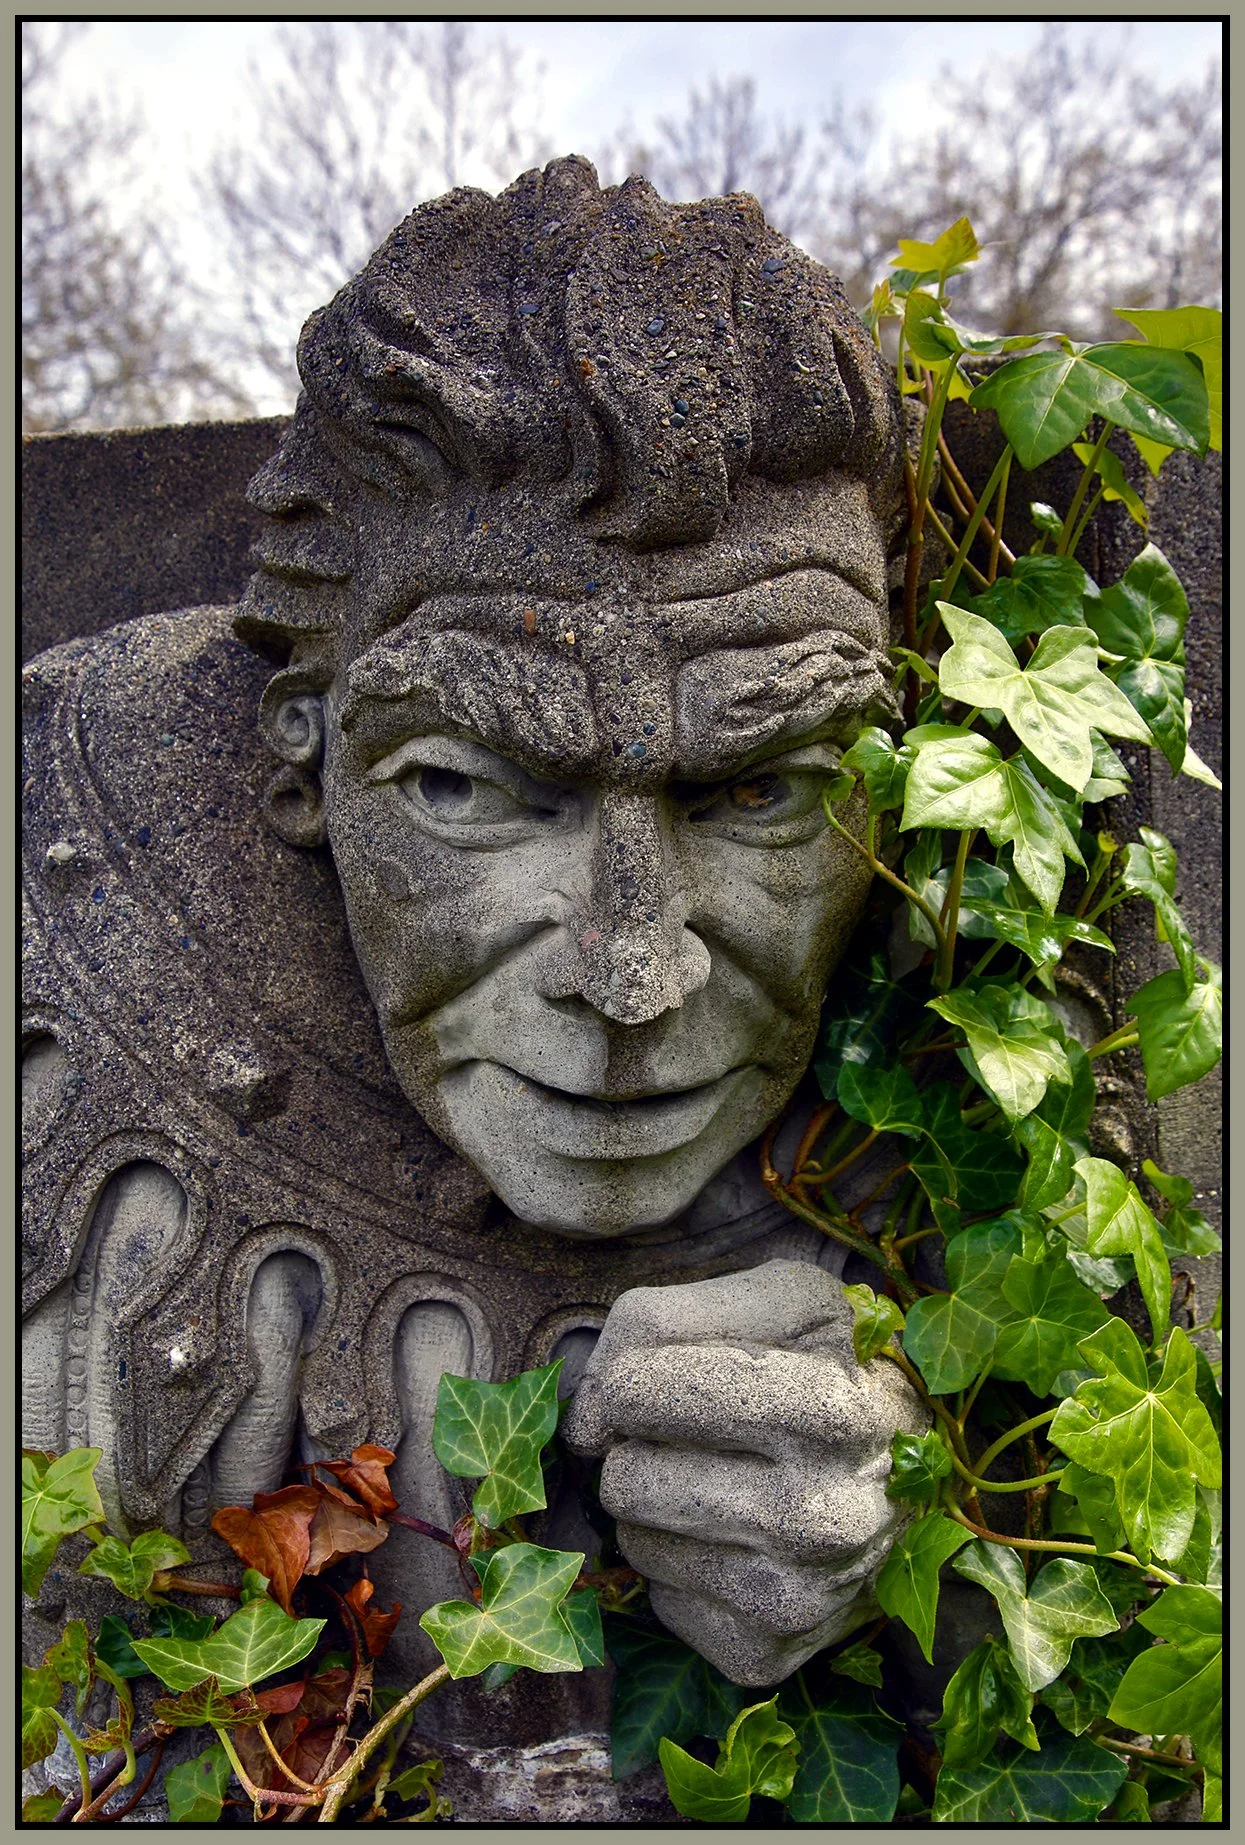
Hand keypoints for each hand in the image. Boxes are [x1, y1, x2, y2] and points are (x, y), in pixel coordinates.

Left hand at [562, 1259, 927, 1684]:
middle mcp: (822, 1515)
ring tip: (726, 1481)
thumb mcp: (783, 1300)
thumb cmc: (833, 1367)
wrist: (912, 1478)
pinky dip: (680, 1564)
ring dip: (658, 1503)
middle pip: (625, 1475)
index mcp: (828, 1410)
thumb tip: (586, 1421)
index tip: (653, 1375)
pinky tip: (737, 1540)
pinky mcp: (765, 1655)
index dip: (626, 1378)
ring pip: (633, 1539)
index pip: (641, 1392)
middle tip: (701, 1436)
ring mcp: (797, 1596)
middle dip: (641, 1445)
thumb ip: (665, 1317)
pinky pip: (656, 1598)